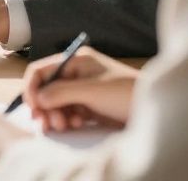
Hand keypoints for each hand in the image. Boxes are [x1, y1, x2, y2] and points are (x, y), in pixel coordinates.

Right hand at [22, 47, 137, 130]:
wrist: (154, 110)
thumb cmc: (124, 93)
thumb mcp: (91, 91)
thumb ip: (61, 92)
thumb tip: (37, 98)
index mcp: (75, 61)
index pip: (41, 70)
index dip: (32, 88)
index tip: (34, 108)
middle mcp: (76, 74)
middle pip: (46, 89)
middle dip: (44, 107)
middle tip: (48, 124)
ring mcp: (82, 90)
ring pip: (55, 103)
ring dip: (55, 115)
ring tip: (64, 126)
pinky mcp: (89, 106)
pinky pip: (68, 112)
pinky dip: (67, 119)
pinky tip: (77, 124)